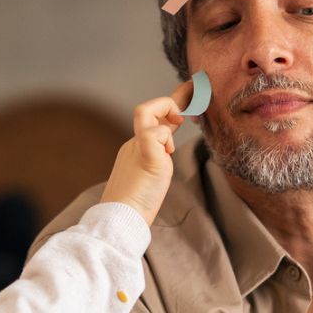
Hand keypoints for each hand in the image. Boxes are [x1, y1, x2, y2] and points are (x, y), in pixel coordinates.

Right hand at [100, 83, 188, 226]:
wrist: (120, 219)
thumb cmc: (137, 205)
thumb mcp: (153, 175)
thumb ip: (160, 159)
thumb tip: (169, 152)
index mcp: (136, 148)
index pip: (153, 120)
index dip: (170, 105)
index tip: (188, 93)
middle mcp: (134, 143)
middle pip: (146, 109)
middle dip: (173, 100)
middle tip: (192, 104)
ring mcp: (136, 147)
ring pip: (145, 110)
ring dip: (168, 111)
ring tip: (178, 129)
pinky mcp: (143, 154)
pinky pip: (155, 132)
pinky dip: (166, 136)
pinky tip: (168, 153)